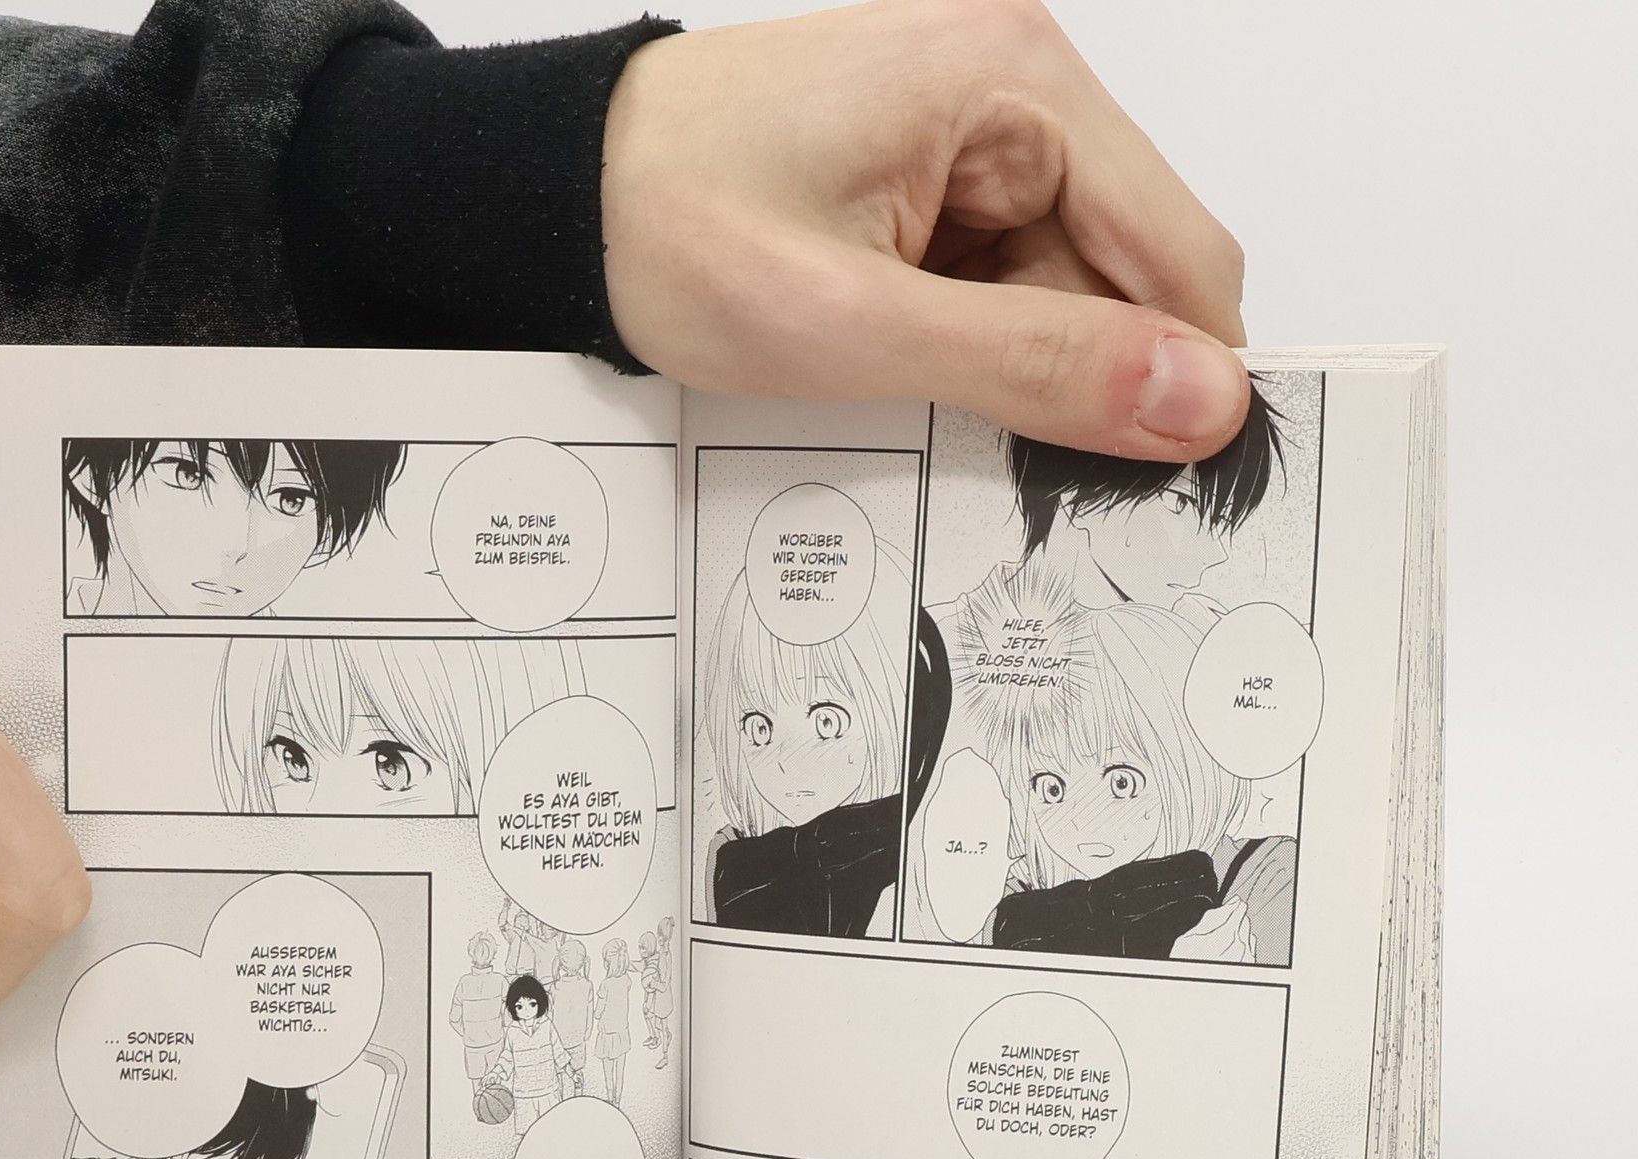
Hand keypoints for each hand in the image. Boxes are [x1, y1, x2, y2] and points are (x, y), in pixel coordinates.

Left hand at [603, 0, 1248, 456]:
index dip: (1180, 376)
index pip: (1179, 252)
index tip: (1159, 480)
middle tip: (981, 441)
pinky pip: (1001, 284)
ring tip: (899, 381)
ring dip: (1010, 367)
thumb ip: (1034, 366)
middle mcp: (1013, 90)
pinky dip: (969, 346)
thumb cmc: (670, 228)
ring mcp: (972, 136)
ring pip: (1062, 293)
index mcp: (1016, 84)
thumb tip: (1195, 401)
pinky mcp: (933, 181)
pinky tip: (896, 364)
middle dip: (1075, 375)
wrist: (558, 199)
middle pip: (1124, 276)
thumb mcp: (859, 326)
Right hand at [1172, 900, 1255, 963]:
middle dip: (1234, 921)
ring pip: (1248, 936)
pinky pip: (1251, 950)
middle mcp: (1240, 947)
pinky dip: (1244, 945)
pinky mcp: (1247, 966)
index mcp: (1226, 934)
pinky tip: (1233, 948)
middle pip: (1243, 923)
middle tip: (1219, 925)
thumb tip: (1227, 905)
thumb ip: (1211, 918)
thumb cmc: (1186, 966)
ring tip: (1222, 939)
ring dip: (1239, 933)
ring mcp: (1245, 958)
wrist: (1189, 992)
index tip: (1230, 904)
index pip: (1238, 911)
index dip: (1232, 906)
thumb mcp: (1188, 937)